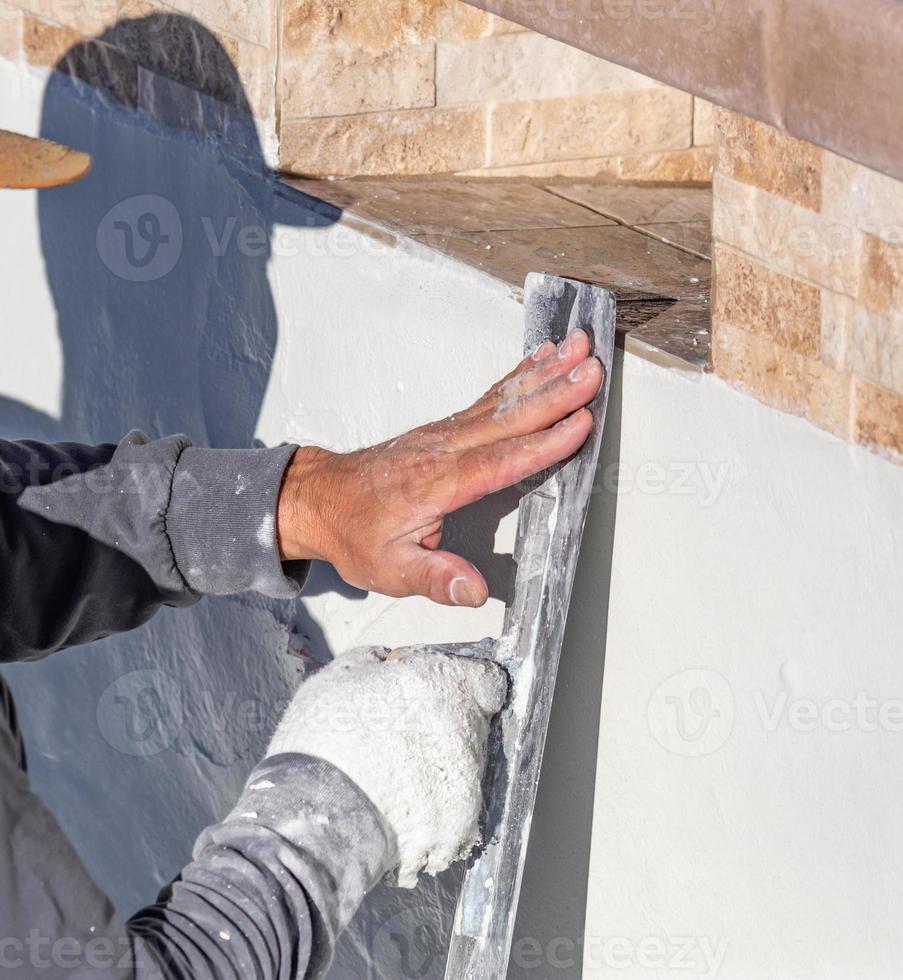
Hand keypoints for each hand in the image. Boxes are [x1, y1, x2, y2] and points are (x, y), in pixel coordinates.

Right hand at [267, 646, 506, 886]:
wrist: (315, 813)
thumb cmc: (322, 734)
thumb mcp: (339, 674)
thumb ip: (375, 661)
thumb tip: (388, 662)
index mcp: (441, 685)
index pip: (486, 681)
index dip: (468, 686)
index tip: (447, 694)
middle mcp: (465, 731)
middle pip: (473, 725)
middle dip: (447, 729)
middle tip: (405, 742)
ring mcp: (466, 782)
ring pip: (465, 771)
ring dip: (439, 772)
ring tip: (397, 783)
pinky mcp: (458, 827)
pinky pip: (454, 815)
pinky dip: (433, 815)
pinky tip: (400, 814)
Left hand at [277, 330, 602, 605]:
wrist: (320, 500)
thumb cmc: (355, 533)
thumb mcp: (388, 570)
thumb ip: (433, 578)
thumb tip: (472, 590)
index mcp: (435, 483)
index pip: (497, 462)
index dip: (541, 444)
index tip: (579, 424)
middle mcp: (443, 449)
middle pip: (507, 417)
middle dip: (554, 393)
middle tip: (593, 369)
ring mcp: (444, 433)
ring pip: (501, 399)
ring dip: (544, 373)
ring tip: (578, 347)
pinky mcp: (446, 428)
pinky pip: (489, 397)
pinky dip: (519, 375)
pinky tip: (542, 359)